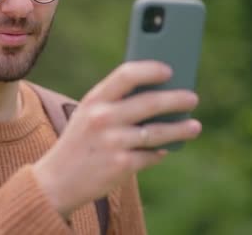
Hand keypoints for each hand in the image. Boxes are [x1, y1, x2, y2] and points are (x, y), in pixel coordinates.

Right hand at [32, 61, 201, 218]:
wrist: (57, 181)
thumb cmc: (80, 142)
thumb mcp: (88, 115)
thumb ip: (115, 103)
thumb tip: (160, 95)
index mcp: (94, 100)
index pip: (126, 75)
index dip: (151, 70)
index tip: (169, 70)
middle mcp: (102, 118)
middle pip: (150, 102)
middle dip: (176, 99)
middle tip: (192, 98)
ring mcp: (112, 142)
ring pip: (158, 132)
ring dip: (180, 129)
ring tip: (194, 126)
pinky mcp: (121, 165)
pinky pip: (151, 155)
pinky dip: (160, 153)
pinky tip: (165, 150)